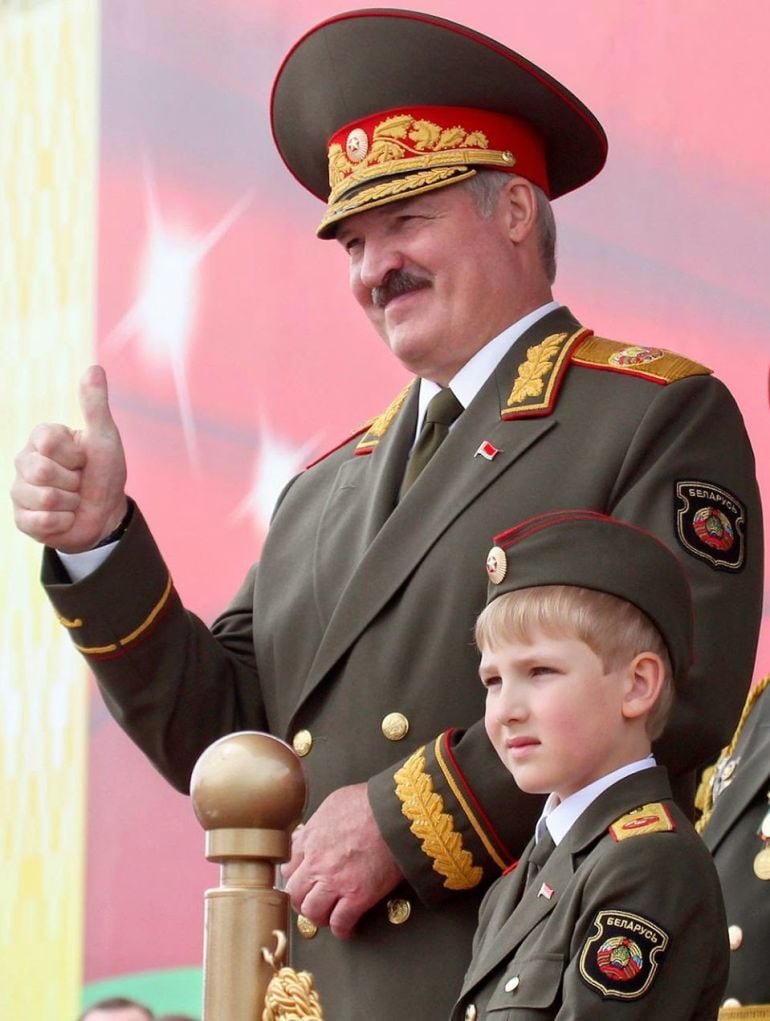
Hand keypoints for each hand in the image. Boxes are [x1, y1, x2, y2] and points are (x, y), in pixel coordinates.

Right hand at [11, 365, 127, 552]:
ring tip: (73, 499)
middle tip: (79, 481)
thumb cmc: (105, 472)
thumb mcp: (104, 437)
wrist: (106, 513)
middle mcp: (24, 461)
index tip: (83, 458)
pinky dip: (64, 522)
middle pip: (41, 472)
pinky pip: (41, 522)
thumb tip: (94, 367)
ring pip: (44, 498)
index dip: (74, 455)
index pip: (48, 442)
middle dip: (73, 481)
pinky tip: (65, 517)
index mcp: (41, 438)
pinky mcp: (21, 518)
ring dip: (70, 503)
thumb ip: (95, 405)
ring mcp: (20, 491)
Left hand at [282, 783, 402, 938]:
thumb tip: (312, 832)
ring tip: (328, 915)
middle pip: (295, 894)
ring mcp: (335, 882)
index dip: (295, 878)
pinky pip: (341, 922)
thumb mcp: (333, 804)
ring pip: (313, 912)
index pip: (288, 869)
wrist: (394, 813)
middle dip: (302, 900)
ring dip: (319, 916)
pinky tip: (346, 927)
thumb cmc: (369, 803)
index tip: (303, 882)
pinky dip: (342, 929)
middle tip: (312, 902)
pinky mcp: (357, 896)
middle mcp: (317, 863)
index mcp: (310, 839)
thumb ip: (318, 823)